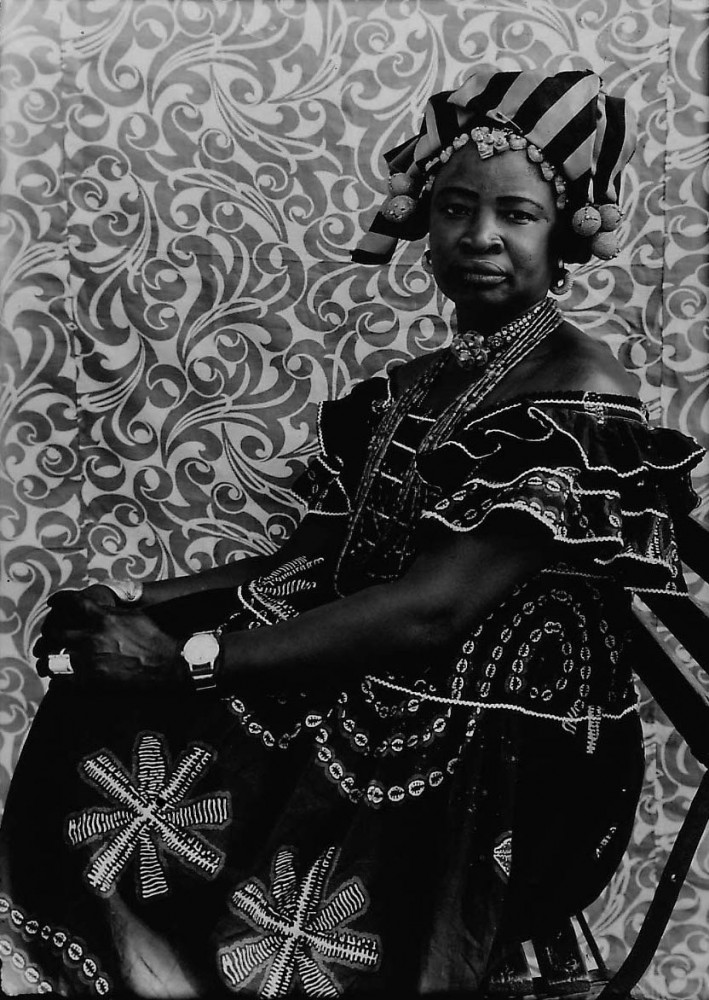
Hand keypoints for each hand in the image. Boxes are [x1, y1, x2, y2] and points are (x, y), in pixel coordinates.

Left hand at [38, 599, 182, 691]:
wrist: (168, 664)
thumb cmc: (155, 637)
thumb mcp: (134, 616)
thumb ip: (111, 612)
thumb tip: (99, 608)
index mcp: (103, 618)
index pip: (71, 604)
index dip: (58, 601)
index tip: (52, 603)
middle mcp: (92, 637)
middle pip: (54, 632)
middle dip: (47, 633)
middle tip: (47, 636)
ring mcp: (90, 660)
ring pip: (51, 658)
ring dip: (45, 658)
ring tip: (45, 660)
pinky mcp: (92, 680)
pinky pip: (62, 679)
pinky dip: (57, 678)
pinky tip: (58, 677)